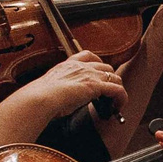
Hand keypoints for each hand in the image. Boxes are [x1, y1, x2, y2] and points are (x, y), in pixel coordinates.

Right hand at [10, 50, 127, 123]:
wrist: (40, 97)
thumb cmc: (40, 97)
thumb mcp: (50, 87)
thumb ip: (59, 88)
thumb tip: (62, 100)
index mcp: (68, 64)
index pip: (88, 55)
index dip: (98, 63)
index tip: (99, 73)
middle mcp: (81, 67)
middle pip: (106, 67)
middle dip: (110, 80)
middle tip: (108, 94)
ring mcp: (90, 75)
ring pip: (114, 77)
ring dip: (117, 89)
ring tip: (115, 102)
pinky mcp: (96, 86)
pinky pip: (117, 90)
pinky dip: (121, 97)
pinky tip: (119, 106)